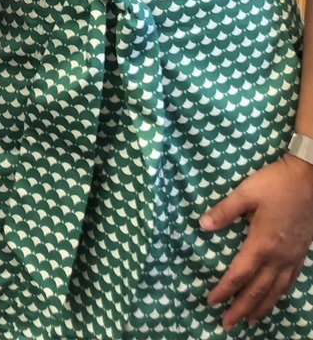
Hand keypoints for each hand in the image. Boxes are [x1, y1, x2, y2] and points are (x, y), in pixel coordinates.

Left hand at [201, 154, 312, 330]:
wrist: (309, 180)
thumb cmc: (275, 184)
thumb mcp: (245, 193)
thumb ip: (225, 211)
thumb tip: (203, 225)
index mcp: (261, 244)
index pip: (239, 275)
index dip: (224, 290)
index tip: (212, 301)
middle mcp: (277, 257)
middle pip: (257, 290)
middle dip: (241, 308)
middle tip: (227, 324)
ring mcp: (291, 257)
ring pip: (275, 291)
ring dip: (261, 308)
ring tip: (250, 321)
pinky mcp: (301, 253)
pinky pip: (290, 282)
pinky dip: (280, 295)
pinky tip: (275, 298)